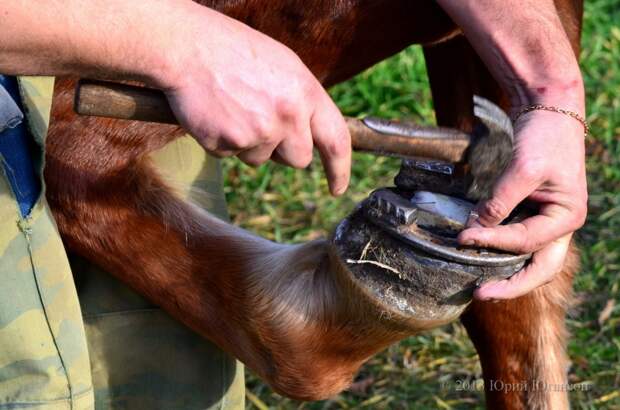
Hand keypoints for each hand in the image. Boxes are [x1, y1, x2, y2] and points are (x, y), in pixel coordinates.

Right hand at [160, 6, 350, 194]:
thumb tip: (311, 133)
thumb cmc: (235, 52)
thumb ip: (303, 102)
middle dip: (283, 150)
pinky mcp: (229, 143)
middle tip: (261, 121)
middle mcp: (288, 115)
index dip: (339, 169)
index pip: (336, 141)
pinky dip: (223, 141)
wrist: (187, 47)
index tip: (337, 188)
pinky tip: (216, 114)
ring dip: (249, 144)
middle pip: (298, 159)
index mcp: (306, 93)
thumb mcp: (284, 68)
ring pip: (261, 160)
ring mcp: (258, 132)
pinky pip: (231, 156)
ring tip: (233, 108)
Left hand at [458, 110, 587, 299]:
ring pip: (528, 259)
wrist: (549, 111)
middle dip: (510, 285)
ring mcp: (546, 221)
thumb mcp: (523, 169)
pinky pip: (516, 241)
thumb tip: (474, 229)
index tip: (462, 238)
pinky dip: (500, 251)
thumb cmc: (544, 137)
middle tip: (479, 294)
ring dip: (505, 273)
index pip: (525, 241)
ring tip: (479, 286)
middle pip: (538, 268)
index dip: (492, 242)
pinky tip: (479, 255)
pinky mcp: (530, 213)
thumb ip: (500, 202)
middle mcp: (559, 225)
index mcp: (567, 217)